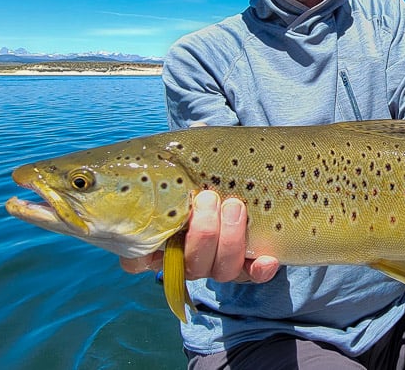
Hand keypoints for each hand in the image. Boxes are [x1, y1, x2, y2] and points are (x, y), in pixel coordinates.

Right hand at [119, 122, 279, 282]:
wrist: (251, 180)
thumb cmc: (211, 171)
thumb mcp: (198, 159)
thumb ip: (191, 152)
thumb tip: (200, 128)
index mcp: (163, 235)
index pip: (136, 261)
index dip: (139, 258)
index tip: (152, 237)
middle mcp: (188, 256)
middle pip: (188, 265)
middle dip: (202, 233)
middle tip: (209, 198)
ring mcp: (217, 263)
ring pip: (218, 271)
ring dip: (228, 240)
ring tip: (235, 205)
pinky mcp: (248, 265)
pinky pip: (252, 277)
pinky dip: (259, 271)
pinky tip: (268, 258)